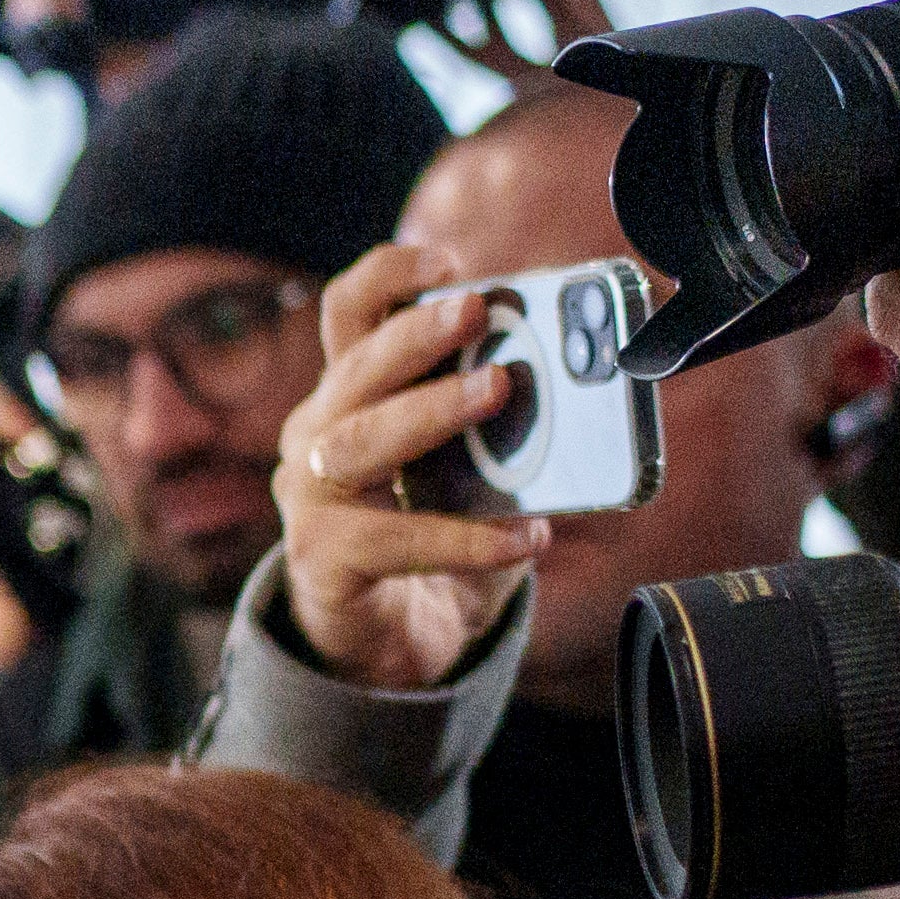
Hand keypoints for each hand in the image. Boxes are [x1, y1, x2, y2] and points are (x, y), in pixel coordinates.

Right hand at [277, 239, 549, 693]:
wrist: (383, 636)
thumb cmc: (427, 528)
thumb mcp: (459, 460)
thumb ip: (497, 417)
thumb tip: (589, 381)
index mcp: (349, 393)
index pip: (351, 313)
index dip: (389, 277)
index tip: (449, 262)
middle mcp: (315, 434)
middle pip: (355, 369)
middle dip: (416, 335)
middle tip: (475, 311)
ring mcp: (310, 498)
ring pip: (358, 441)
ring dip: (428, 410)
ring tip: (497, 391)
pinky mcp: (324, 560)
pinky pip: (398, 540)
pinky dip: (468, 538)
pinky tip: (528, 538)